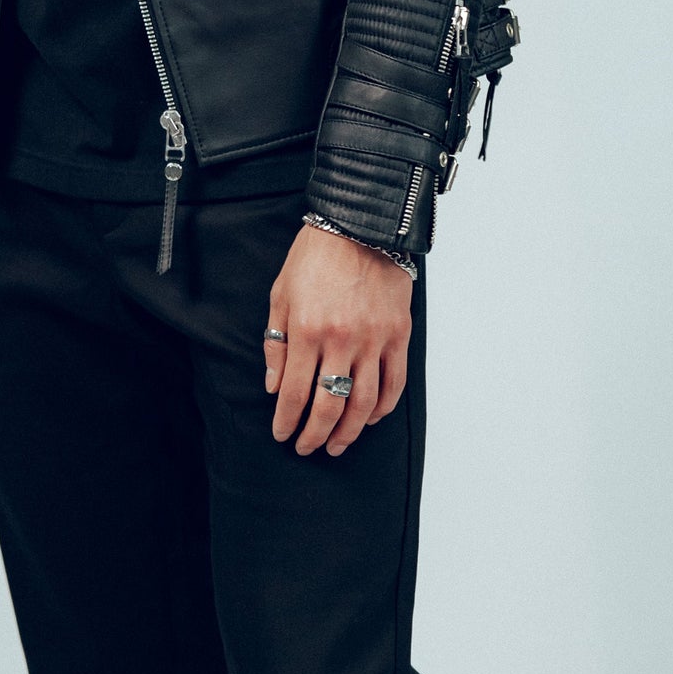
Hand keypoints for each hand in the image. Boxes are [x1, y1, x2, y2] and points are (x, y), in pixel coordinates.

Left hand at [264, 223, 412, 456]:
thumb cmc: (316, 256)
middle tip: (307, 448)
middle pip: (329, 405)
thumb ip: (276, 342)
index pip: (295, 392)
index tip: (282, 434)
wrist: (360, 225)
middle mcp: (342, 340)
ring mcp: (374, 340)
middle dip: (315, 435)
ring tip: (336, 445)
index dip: (287, 420)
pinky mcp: (398, 335)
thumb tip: (274, 385)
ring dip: (348, 432)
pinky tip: (368, 419)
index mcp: (308, 329)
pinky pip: (393, 383)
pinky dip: (382, 408)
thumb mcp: (281, 293)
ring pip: (363, 403)